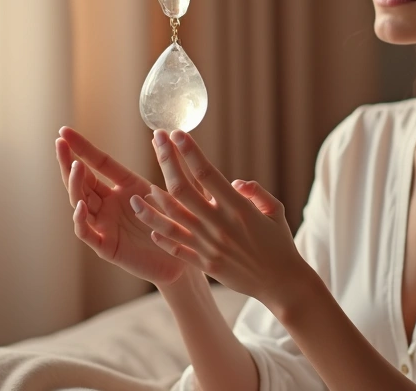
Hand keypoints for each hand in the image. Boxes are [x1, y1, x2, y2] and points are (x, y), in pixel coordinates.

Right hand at [56, 126, 195, 286]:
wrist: (190, 259)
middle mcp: (110, 204)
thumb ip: (170, 163)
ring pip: (80, 203)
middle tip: (60, 144)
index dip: (82, 148)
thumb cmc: (183, 224)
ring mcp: (105, 224)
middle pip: (82, 181)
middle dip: (69, 162)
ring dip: (76, 185)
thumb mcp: (176, 190)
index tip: (64, 131)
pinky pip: (86, 232)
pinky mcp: (106, 246)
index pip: (98, 163)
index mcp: (125, 187)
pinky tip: (80, 205)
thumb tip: (162, 132)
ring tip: (75, 167)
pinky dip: (80, 219)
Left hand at [131, 129, 312, 309]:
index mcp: (239, 208)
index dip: (190, 152)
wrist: (281, 282)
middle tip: (156, 142)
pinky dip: (162, 237)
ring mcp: (209, 246)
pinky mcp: (205, 264)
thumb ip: (254, 191)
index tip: (178, 134)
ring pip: (171, 222)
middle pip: (183, 190)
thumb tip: (232, 181)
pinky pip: (177, 248)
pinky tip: (150, 227)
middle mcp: (219, 225)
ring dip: (151, 206)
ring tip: (135, 194)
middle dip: (167, 162)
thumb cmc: (279, 242)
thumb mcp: (275, 210)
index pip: (207, 174)